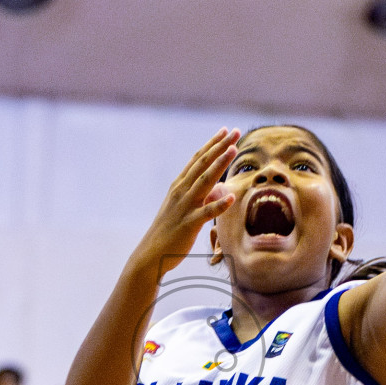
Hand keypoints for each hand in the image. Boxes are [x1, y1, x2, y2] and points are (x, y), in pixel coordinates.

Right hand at [137, 129, 239, 266]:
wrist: (151, 254)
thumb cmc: (170, 232)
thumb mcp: (186, 210)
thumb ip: (203, 199)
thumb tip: (221, 192)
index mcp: (180, 185)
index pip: (198, 159)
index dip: (212, 144)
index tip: (225, 130)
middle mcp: (181, 191)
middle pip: (203, 164)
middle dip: (220, 146)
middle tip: (234, 131)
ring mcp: (184, 206)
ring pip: (205, 181)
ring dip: (219, 164)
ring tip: (234, 150)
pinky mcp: (189, 224)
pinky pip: (206, 213)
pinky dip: (218, 205)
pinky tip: (231, 198)